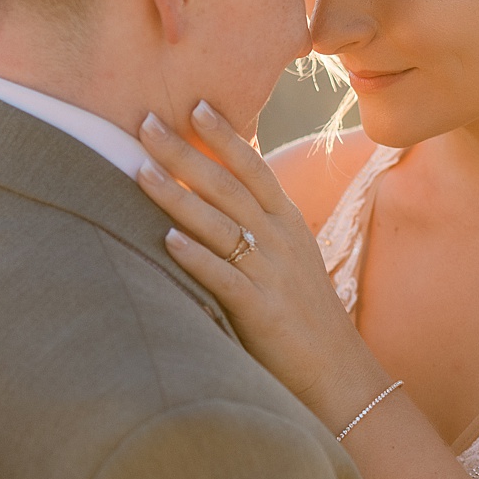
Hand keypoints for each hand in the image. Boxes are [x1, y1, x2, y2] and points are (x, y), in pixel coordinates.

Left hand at [136, 101, 394, 431]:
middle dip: (185, 152)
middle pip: (227, 186)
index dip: (225, 136)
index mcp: (288, 224)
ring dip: (177, 195)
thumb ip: (261, 226)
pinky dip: (194, 256)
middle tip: (145, 121)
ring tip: (139, 170)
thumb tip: (225, 196)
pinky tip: (166, 239)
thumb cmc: (304, 315)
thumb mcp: (289, 259)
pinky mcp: (261, 310)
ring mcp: (271, 274)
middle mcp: (280, 241)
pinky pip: (223, 277)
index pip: (254, 168)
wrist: (339, 373)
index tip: (194, 105)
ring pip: (219, 224)